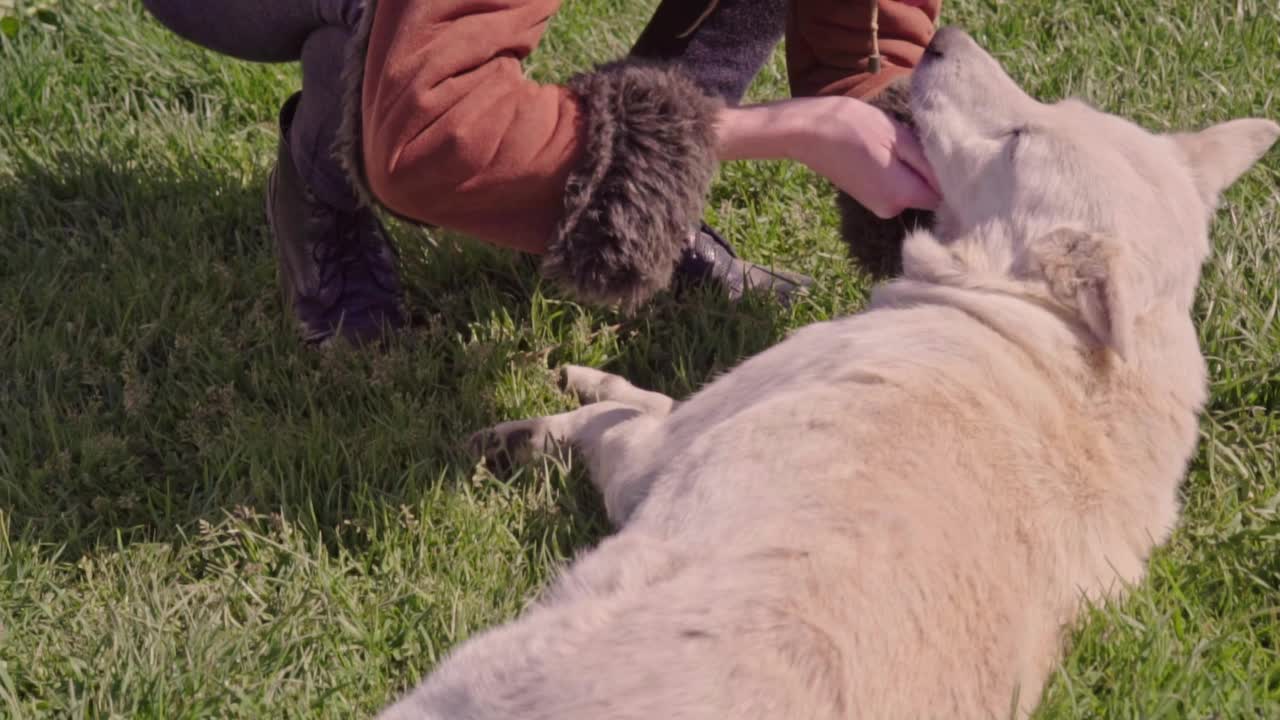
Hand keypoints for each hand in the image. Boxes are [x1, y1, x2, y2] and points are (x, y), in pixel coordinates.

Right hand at [786, 96, 940, 217]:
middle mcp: (891, 209)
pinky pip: (896, 188)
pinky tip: (884, 152)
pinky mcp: (869, 198)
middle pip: (928, 195)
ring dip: (913, 170)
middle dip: (930, 172)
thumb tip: (954, 178)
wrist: (806, 132)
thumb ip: (926, 161)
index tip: (949, 154)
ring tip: (896, 144)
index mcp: (900, 194)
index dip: (951, 177)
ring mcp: (878, 206)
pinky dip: (898, 172)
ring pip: (912, 190)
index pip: (944, 196)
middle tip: (918, 142)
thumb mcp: (897, 135)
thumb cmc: (850, 126)